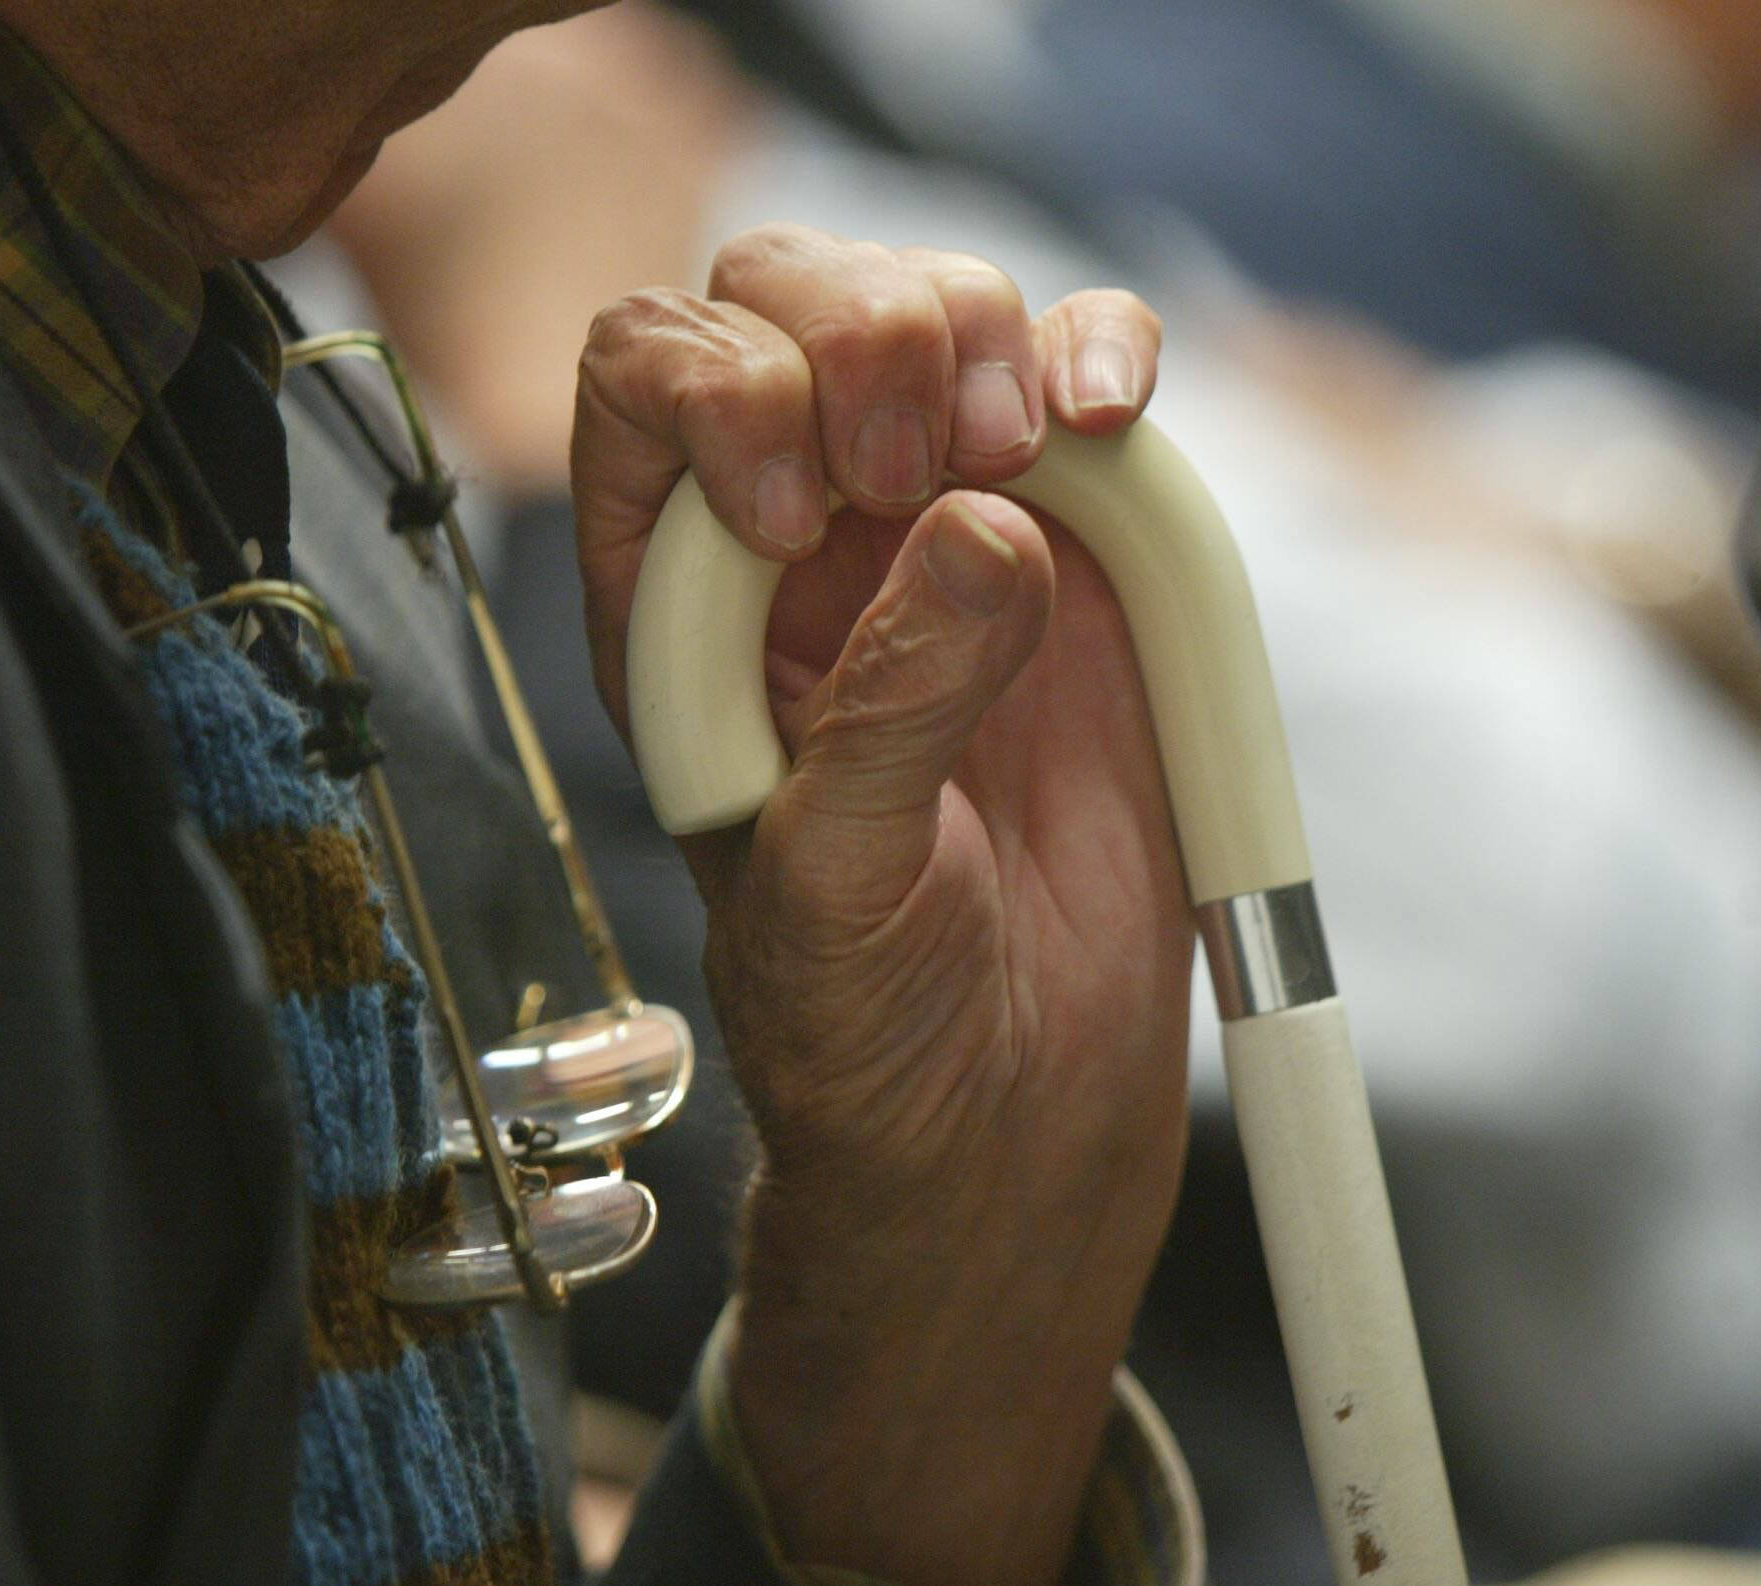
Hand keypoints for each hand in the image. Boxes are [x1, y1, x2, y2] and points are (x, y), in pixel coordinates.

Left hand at [570, 228, 1184, 1585]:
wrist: (1016, 1109)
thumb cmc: (872, 1024)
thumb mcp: (832, 884)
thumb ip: (891, 707)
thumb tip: (987, 528)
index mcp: (685, 607)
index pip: (649, 383)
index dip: (720, 390)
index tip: (801, 511)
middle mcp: (804, 541)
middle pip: (788, 299)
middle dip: (861, 330)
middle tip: (926, 462)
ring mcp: (951, 532)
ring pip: (941, 309)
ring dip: (987, 330)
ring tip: (1031, 446)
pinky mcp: (1087, 555)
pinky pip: (1088, 388)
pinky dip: (1104, 355)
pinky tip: (1111, 406)